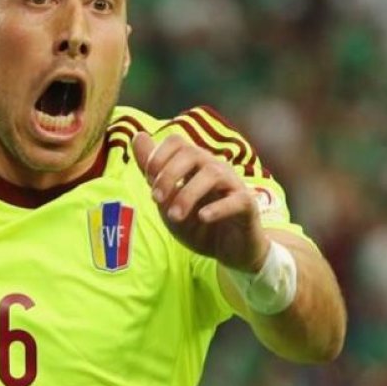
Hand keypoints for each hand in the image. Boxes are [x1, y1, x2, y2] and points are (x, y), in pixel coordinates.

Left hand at [132, 132, 268, 272]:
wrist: (226, 250)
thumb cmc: (196, 221)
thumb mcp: (168, 199)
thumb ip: (152, 171)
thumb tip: (138, 135)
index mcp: (194, 164)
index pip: (176, 141)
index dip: (158, 156)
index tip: (148, 181)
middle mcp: (215, 167)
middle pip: (192, 153)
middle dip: (169, 175)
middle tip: (155, 199)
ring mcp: (233, 184)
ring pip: (213, 174)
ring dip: (188, 195)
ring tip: (174, 216)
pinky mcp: (247, 206)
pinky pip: (237, 199)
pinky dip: (218, 207)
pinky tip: (203, 217)